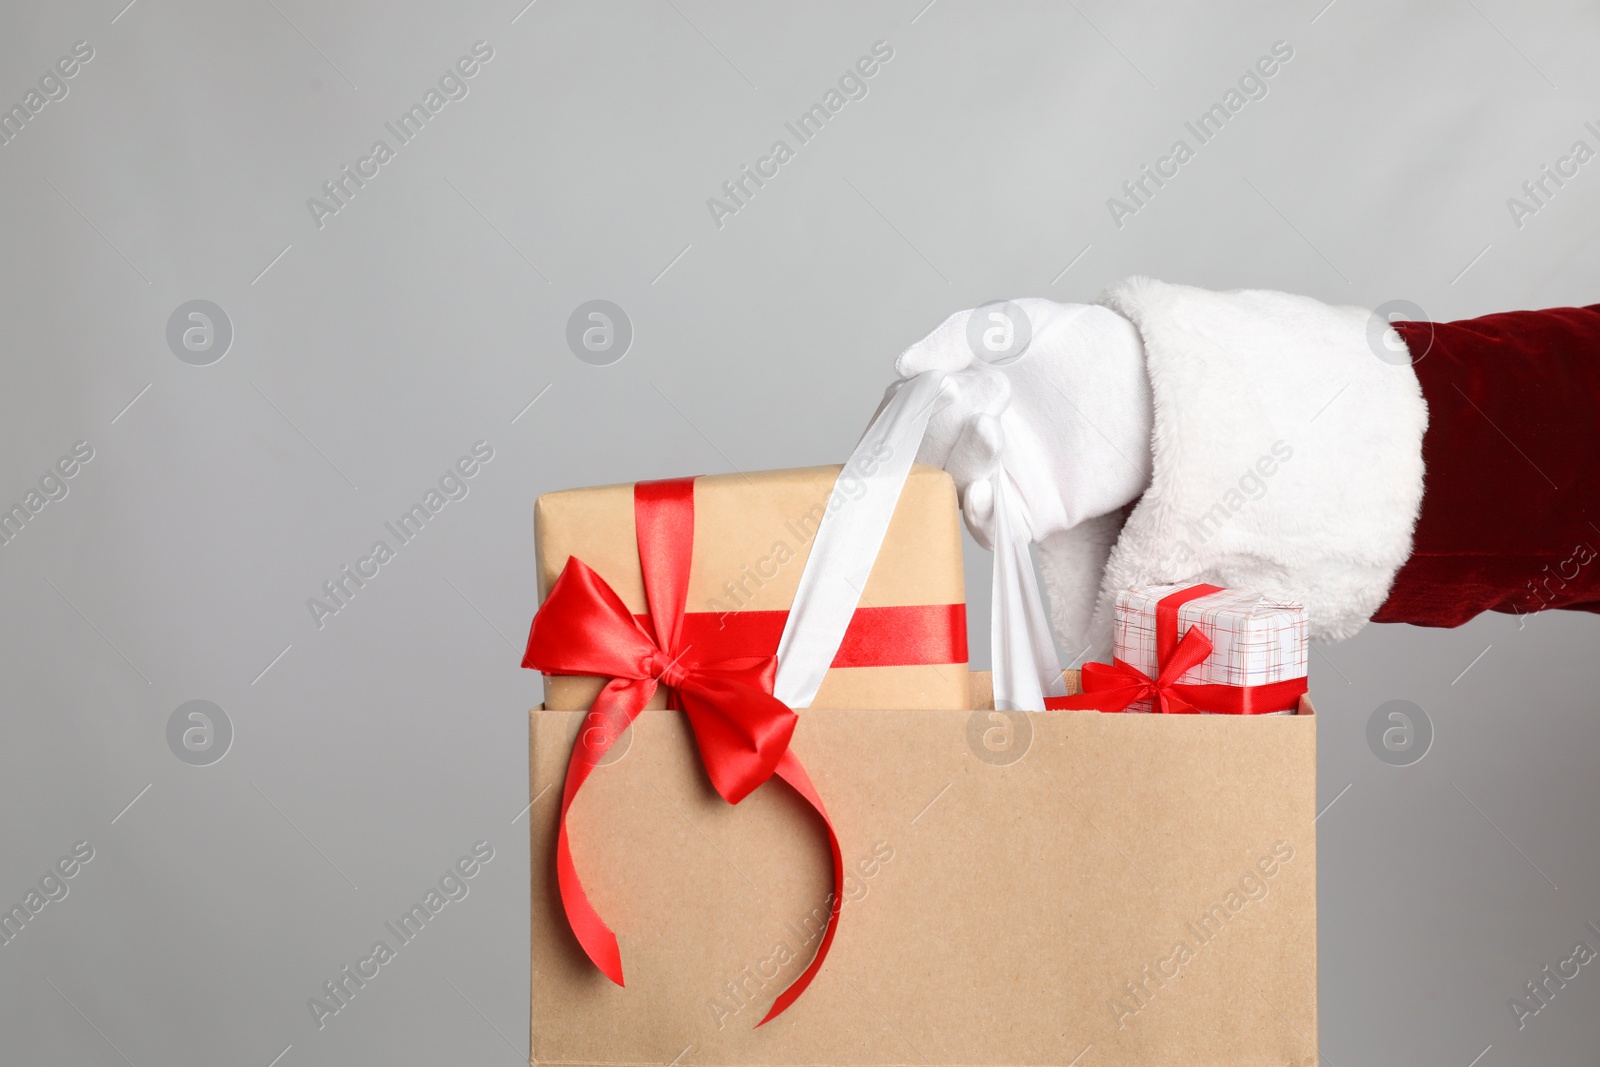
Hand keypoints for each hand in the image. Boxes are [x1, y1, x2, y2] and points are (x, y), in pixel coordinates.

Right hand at [893, 298, 1153, 549]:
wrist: (1149, 378)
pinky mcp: (1031, 513)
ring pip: (950, 490)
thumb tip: (905, 364)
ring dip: (961, 464)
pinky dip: (979, 516)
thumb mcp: (1016, 323)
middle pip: (921, 455)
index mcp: (952, 400)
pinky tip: (985, 491)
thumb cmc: (1082, 346)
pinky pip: (990, 530)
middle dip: (939, 429)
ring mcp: (997, 479)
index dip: (906, 408)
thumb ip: (960, 335)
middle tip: (977, 395)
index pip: (903, 414)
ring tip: (993, 430)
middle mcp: (965, 443)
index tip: (930, 386)